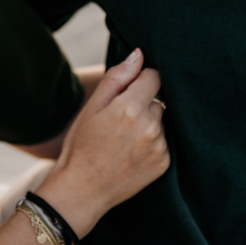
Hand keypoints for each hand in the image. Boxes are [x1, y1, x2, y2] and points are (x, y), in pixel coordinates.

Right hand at [34, 49, 168, 236]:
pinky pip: (163, 143)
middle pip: (157, 100)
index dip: (139, 82)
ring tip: (123, 140)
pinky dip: (151, 144)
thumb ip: (117, 77)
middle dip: (142, 105)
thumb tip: (139, 54)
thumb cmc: (82, 145)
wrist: (82, 190)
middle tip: (119, 123)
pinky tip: (131, 153)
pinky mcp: (163, 163)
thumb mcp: (92, 107)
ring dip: (147, 125)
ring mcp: (159, 146)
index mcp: (131, 107)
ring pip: (160, 122)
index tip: (126, 94)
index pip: (154, 76)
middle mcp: (150, 126)